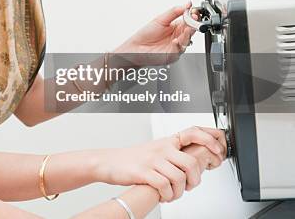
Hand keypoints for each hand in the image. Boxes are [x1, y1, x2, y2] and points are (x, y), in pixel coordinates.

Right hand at [94, 126, 224, 201]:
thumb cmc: (134, 158)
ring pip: (179, 177)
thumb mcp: (156, 150)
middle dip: (195, 180)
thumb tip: (196, 164)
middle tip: (189, 187)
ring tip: (173, 194)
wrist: (108, 162)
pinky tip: (163, 195)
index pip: (194, 132)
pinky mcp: (143, 172)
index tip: (218, 151)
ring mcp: (152, 160)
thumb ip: (175, 153)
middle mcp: (161, 148)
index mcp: (167, 141)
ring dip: (180, 192)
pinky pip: (164, 186)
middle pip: (191, 162)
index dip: (210, 140)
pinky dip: (167, 195)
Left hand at [113, 1, 198, 65]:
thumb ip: (174, 12)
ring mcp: (176, 46)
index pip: (189, 21)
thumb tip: (187, 5)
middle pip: (191, 30)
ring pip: (187, 40)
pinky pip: (179, 50)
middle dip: (193, 24)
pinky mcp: (173, 54)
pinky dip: (179, 45)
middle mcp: (178, 37)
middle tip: (194, 19)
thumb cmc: (146, 34)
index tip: (194, 12)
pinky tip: (176, 40)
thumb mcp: (161, 19)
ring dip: (188, 34)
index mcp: (176, 27)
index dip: (193, 16)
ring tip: (187, 28)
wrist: (136, 47)